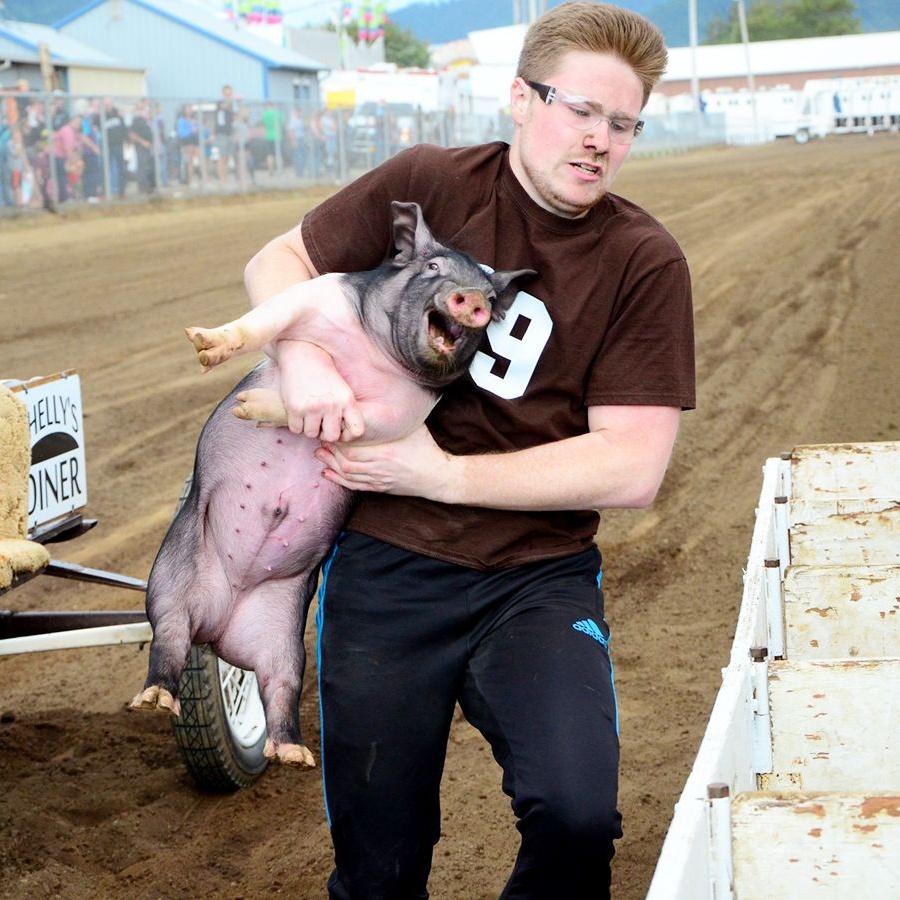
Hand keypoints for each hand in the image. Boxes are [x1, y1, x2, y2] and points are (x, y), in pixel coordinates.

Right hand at [276, 339, 364, 441]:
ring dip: (309, 428)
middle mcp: (331, 405)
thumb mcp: (343, 390)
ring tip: (309, 414)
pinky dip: (296, 424)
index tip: (340, 428)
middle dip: (325, 433)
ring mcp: (312, 408)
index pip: (357, 431)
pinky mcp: (295, 408)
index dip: (348, 434)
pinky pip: (296, 429)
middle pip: (331, 437)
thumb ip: (346, 411)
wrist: (303, 355)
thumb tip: (343, 438)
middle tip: (320, 422)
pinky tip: (298, 412)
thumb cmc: (324, 375)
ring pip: (311, 434)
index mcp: (347, 401)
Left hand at [315, 424, 454, 499]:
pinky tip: (328, 473)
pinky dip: (339, 480)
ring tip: (319, 454)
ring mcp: (379, 479)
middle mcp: (380, 466)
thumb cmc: (426, 448)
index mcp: (387, 451)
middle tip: (319, 439)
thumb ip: (397, 417)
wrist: (437, 476)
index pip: (355, 446)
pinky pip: (355, 486)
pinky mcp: (380, 488)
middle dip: (330, 450)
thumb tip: (391, 394)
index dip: (339, 438)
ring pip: (348, 474)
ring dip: (331, 464)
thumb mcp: (413, 428)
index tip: (330, 428)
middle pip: (346, 460)